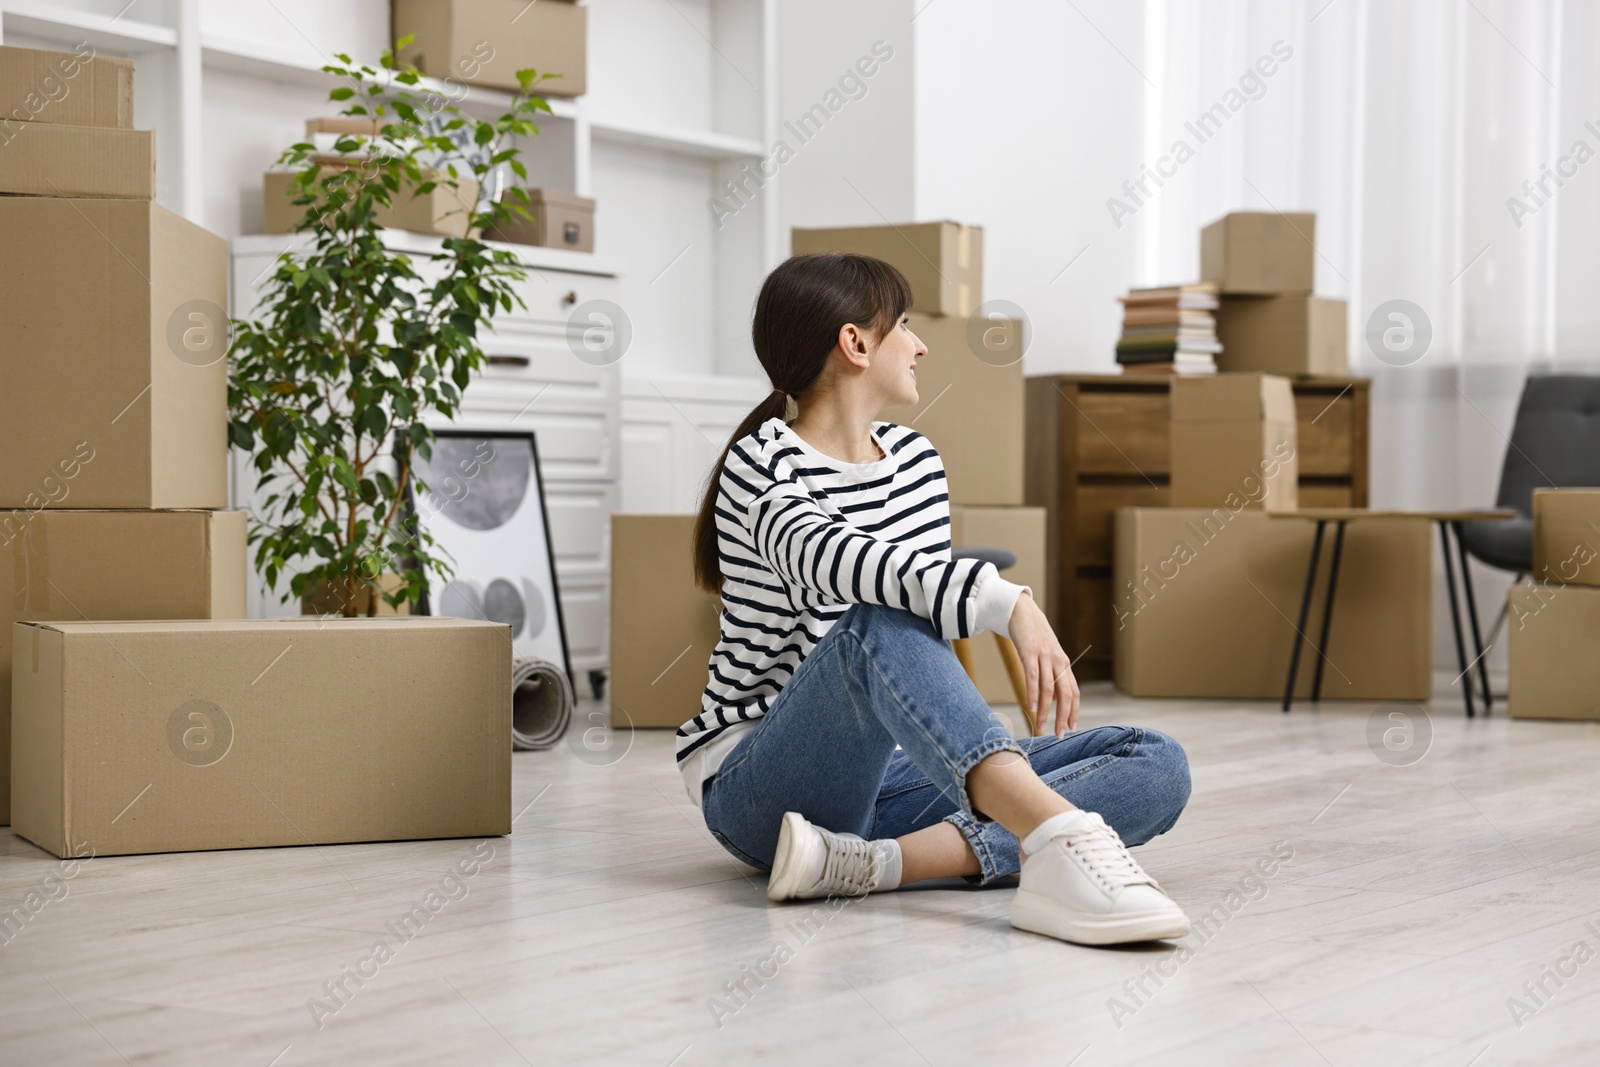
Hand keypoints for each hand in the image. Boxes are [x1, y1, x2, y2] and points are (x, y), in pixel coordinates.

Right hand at [1007, 591, 1078, 735]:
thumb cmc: (1034, 637)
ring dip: (1045, 710)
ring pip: (1048, 689)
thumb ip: (1052, 677)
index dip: (1074, 711)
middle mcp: (1058, 661)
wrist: (1022, 611)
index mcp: (1064, 664)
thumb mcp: (1047, 657)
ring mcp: (1044, 657)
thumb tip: (1053, 700)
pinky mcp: (1030, 652)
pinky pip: (1032, 676)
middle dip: (1063, 716)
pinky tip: (1030, 706)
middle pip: (1065, 694)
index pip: (1073, 692)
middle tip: (1059, 733)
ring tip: (1040, 725)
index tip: (1070, 727)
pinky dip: (1032, 692)